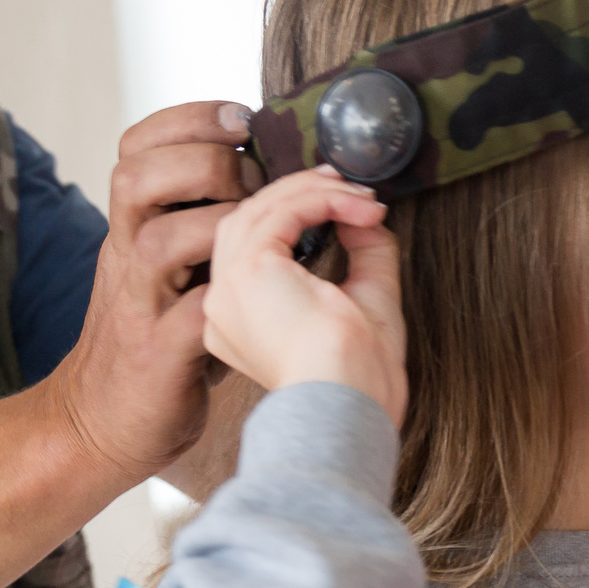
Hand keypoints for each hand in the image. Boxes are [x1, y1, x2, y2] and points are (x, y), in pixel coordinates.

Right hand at [48, 101, 265, 483]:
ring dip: (215, 224)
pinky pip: (186, 315)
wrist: (101, 423)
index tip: (241, 118)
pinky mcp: (156, 354)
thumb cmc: (156, 341)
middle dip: (204, 162)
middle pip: (136, 178)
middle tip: (255, 179)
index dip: (188, 119)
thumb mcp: (174, 272)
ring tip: (262, 232)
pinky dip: (224, 297)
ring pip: (157, 240)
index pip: (137, 148)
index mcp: (133, 228)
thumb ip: (205, 225)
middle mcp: (127, 256)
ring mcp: (137, 304)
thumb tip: (270, 174)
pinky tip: (262, 290)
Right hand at [200, 168, 406, 427]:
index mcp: (241, 320)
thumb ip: (363, 256)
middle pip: (246, 222)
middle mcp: (223, 305)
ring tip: (356, 193)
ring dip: (310, 192)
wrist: (349, 404)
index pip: (251, 248)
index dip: (292, 216)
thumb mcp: (365, 301)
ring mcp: (228, 287)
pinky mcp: (248, 271)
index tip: (337, 202)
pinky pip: (280, 213)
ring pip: (257, 210)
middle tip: (342, 183)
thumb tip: (365, 216)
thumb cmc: (360, 377)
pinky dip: (320, 200)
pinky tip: (355, 206)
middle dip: (297, 194)